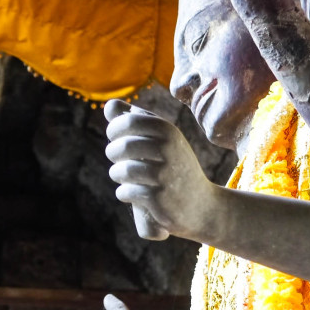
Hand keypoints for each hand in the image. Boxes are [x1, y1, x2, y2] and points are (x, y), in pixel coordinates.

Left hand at [104, 100, 215, 242]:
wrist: (201, 204)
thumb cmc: (174, 166)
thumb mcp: (162, 139)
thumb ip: (135, 120)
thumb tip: (109, 105)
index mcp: (168, 131)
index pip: (128, 121)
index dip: (115, 129)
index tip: (116, 138)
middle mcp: (168, 150)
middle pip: (122, 146)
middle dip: (113, 152)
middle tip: (117, 159)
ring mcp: (164, 174)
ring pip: (122, 171)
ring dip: (117, 174)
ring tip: (122, 176)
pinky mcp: (159, 198)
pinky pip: (126, 191)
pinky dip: (123, 193)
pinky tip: (129, 193)